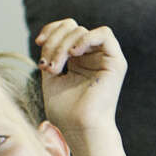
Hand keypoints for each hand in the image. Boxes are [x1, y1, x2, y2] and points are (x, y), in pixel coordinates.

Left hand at [32, 19, 123, 136]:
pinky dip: (86, 38)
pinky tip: (74, 53)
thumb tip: (48, 37)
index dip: (51, 30)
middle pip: (71, 27)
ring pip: (82, 30)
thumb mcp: (51, 76)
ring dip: (63, 45)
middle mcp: (92, 56)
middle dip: (54, 41)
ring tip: (56, 68)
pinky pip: (104, 34)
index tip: (39, 43)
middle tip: (48, 66)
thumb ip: (51, 53)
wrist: (80, 129)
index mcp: (79, 59)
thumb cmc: (65, 111)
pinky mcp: (116, 62)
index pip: (66, 28)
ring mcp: (105, 58)